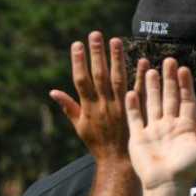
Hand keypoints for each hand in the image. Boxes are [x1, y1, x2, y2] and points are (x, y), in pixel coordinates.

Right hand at [51, 33, 132, 165]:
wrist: (118, 162)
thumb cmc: (97, 144)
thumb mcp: (79, 127)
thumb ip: (69, 107)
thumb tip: (53, 91)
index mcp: (89, 107)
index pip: (81, 80)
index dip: (78, 62)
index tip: (77, 44)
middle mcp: (104, 104)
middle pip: (99, 75)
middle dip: (97, 54)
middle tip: (96, 34)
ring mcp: (121, 107)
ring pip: (118, 79)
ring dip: (117, 59)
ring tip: (116, 40)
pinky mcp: (136, 111)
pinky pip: (140, 91)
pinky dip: (141, 76)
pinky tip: (143, 60)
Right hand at [125, 58, 195, 191]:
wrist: (168, 184)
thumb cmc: (190, 168)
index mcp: (186, 126)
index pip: (186, 100)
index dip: (185, 85)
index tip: (184, 69)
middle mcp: (170, 125)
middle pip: (169, 97)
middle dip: (169, 79)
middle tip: (169, 60)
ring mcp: (153, 130)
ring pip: (152, 103)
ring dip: (151, 87)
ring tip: (151, 69)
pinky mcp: (138, 136)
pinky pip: (134, 117)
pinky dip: (132, 105)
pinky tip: (131, 90)